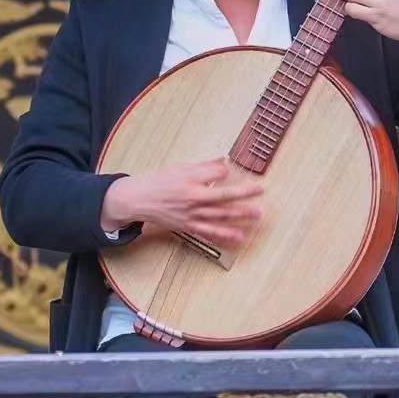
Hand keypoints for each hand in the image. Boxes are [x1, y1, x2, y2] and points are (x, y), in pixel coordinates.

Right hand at [100, 155, 263, 248]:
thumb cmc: (158, 182)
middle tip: (260, 191)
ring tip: (257, 214)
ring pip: (219, 216)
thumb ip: (204, 166)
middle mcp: (193, 200)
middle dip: (243, 194)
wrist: (138, 200)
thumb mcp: (180, 167)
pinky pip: (209, 232)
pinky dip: (224, 235)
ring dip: (240, 215)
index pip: (215, 176)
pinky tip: (239, 236)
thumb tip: (224, 161)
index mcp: (190, 182)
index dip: (224, 172)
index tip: (230, 169)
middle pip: (223, 197)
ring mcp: (192, 215)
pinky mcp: (189, 226)